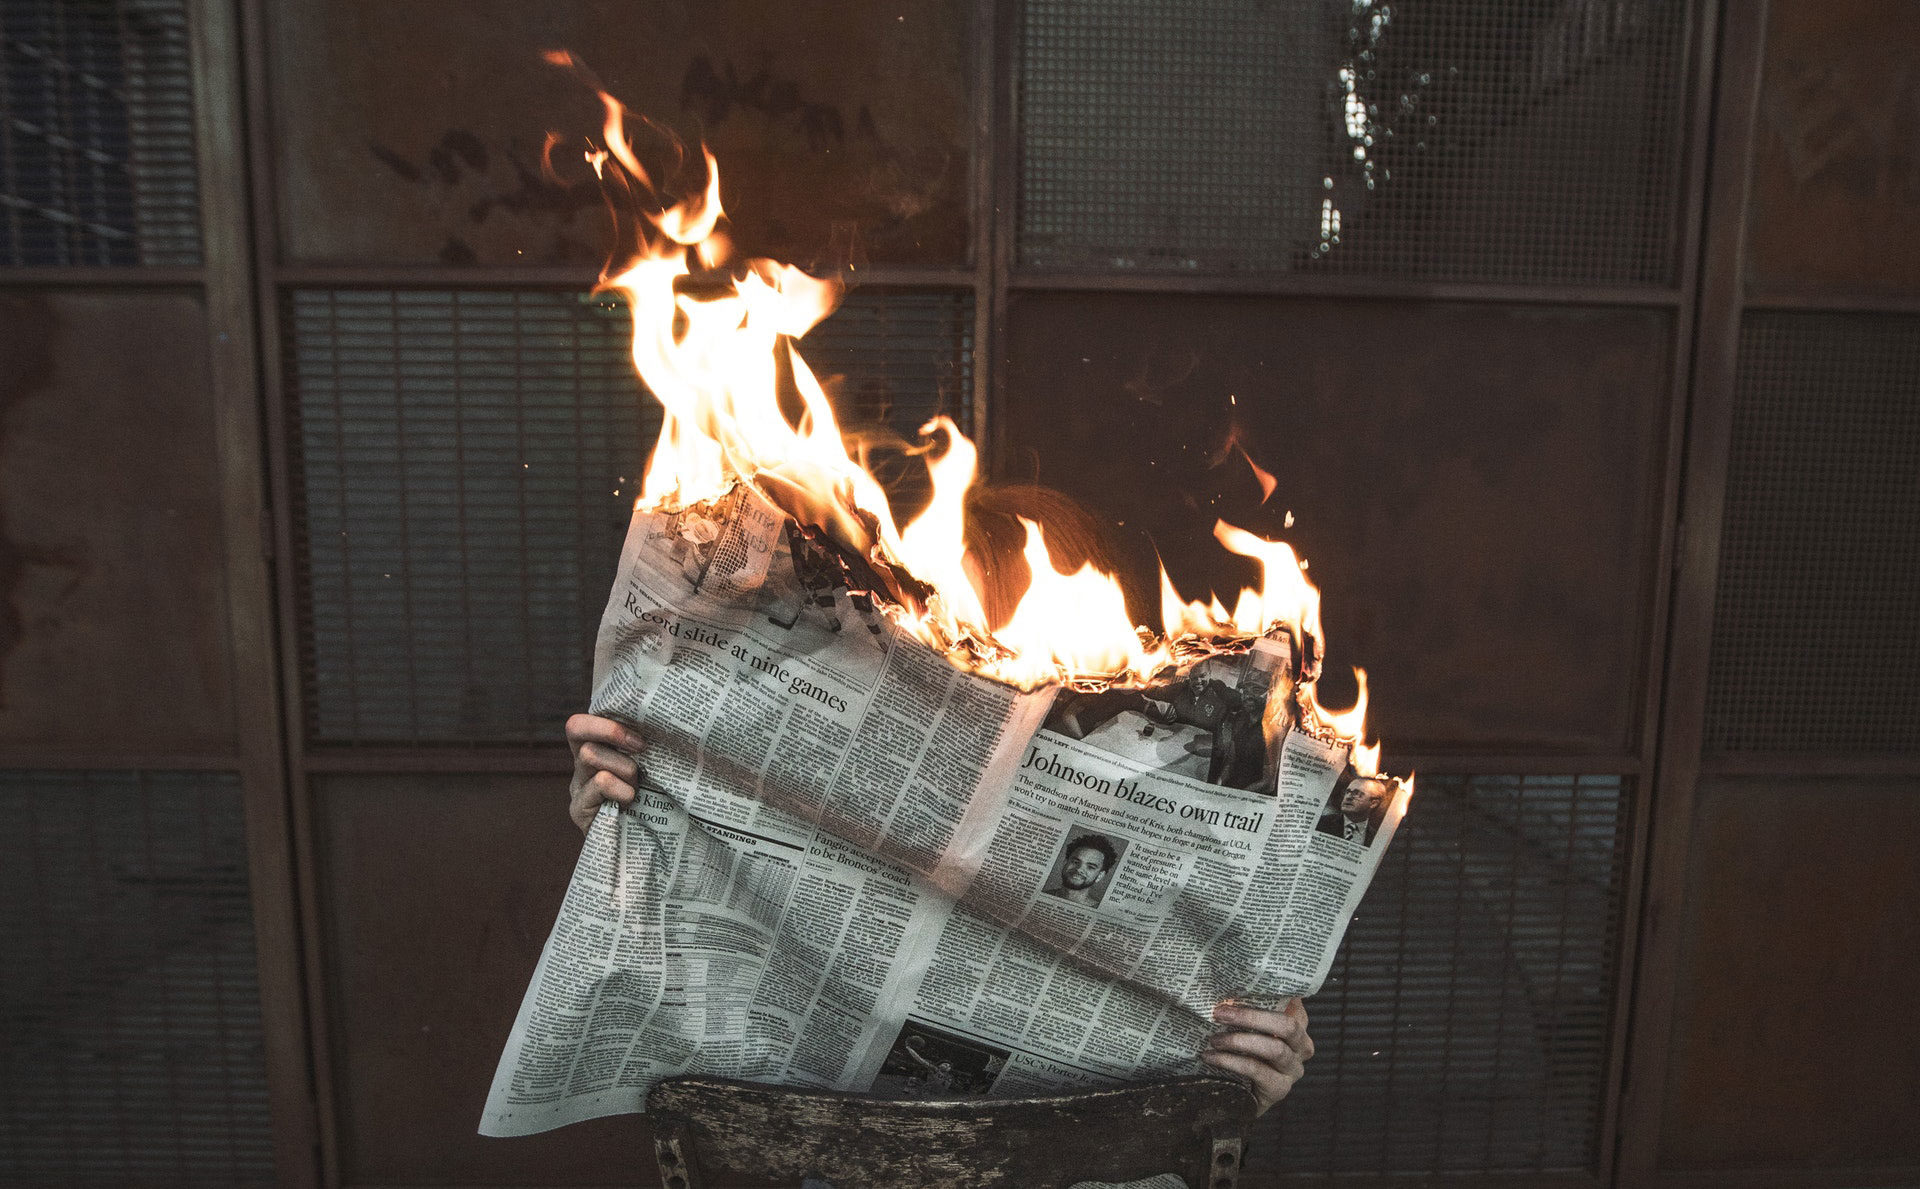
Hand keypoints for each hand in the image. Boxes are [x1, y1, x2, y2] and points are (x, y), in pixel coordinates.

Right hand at [566, 713, 646, 832]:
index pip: (578, 723)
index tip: (637, 735)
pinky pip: (600, 782)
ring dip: (623, 766)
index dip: (603, 721)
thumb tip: (664, 719)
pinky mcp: (578, 808)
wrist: (645, 841)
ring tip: (636, 785)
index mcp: (594, 748)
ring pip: (590, 755)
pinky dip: (622, 789)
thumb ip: (641, 744)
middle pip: (576, 728)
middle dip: (614, 733)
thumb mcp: (646, 764)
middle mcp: (579, 764)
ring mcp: (576, 786)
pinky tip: (630, 803)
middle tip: (641, 748)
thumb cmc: (651, 795)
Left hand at [1201, 997, 1313, 1114]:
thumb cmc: (1247, 1054)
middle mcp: (1302, 1047)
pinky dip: (1230, 1061)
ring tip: (1214, 1039)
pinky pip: (1256, 1070)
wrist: (1244, 1097)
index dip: (1272, 993)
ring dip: (1239, 1041)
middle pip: (1287, 1026)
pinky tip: (1211, 1057)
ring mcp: (1293, 1069)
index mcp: (1298, 1025)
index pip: (1293, 1003)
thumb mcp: (1251, 1029)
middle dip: (1251, 1017)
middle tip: (1220, 1013)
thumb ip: (1248, 1010)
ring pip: (1274, 1049)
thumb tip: (1227, 991)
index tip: (1242, 988)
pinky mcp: (1279, 1089)